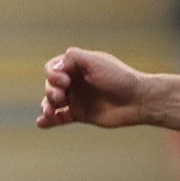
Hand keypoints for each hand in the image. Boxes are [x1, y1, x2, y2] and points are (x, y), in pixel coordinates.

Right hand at [36, 47, 151, 128]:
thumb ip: (74, 57)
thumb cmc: (120, 78)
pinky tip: (41, 122)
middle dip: (50, 91)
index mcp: (78, 66)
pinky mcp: (81, 115)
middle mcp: (75, 82)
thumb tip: (56, 65)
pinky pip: (60, 118)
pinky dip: (49, 121)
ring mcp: (77, 99)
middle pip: (50, 85)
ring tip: (48, 113)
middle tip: (60, 97)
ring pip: (52, 102)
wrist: (138, 100)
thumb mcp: (96, 61)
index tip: (64, 81)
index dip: (53, 74)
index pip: (53, 68)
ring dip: (46, 106)